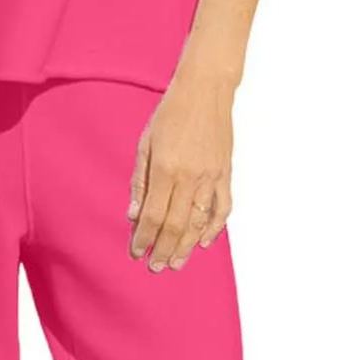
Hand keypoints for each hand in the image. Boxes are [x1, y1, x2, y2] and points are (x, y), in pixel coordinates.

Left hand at [128, 68, 234, 270]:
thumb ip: (140, 182)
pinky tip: (203, 242)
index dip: (144, 239)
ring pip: (199, 222)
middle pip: (175, 225)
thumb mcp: (144, 144)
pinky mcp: (225, 173)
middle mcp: (190, 176)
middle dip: (163, 250)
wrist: (205, 91)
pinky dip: (214, 228)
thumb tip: (133, 216)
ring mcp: (211, 177)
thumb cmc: (170, 115)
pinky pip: (222, 208)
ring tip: (176, 263)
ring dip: (186, 246)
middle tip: (155, 268)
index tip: (136, 252)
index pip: (153, 215)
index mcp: (165, 168)